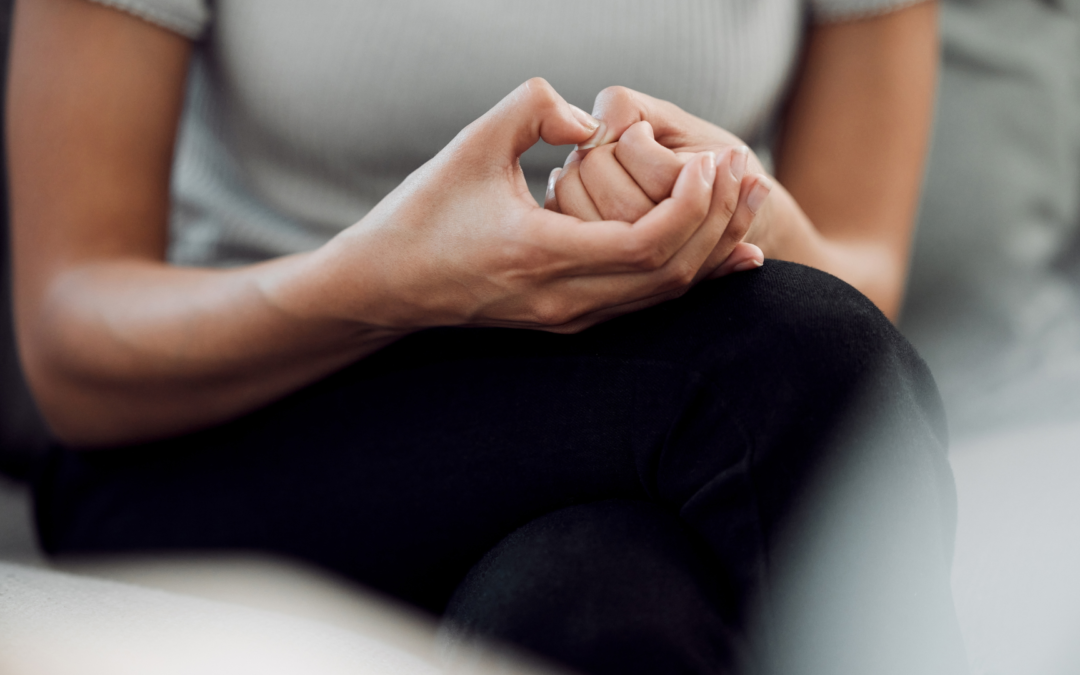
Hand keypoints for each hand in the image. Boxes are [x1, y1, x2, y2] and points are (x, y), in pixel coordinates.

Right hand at [308, 79, 730, 333]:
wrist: (386, 286)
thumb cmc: (423, 213)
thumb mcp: (471, 144)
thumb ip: (534, 109)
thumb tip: (594, 121)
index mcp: (540, 254)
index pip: (647, 243)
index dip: (693, 203)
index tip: (712, 160)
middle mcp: (563, 299)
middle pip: (670, 273)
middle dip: (719, 221)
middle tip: (748, 171)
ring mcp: (569, 318)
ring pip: (664, 294)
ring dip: (711, 248)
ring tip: (747, 201)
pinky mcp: (569, 321)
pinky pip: (646, 303)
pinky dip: (689, 275)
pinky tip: (725, 253)